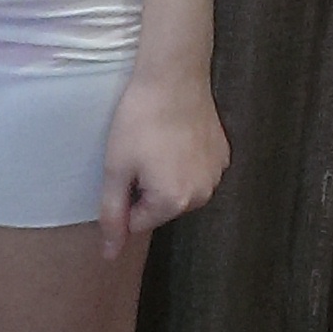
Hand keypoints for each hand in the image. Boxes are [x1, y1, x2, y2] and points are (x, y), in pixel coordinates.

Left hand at [97, 69, 230, 260]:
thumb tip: (109, 255)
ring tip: (157, 142)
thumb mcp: (115, 170)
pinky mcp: (223, 155)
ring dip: (165, 175)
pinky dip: (183, 161)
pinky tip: (175, 136)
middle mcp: (202, 196)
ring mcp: (216, 175)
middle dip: (146, 188)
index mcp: (174, 203)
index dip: (124, 195)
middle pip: (160, 208)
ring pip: (179, 190)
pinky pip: (196, 171)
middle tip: (139, 152)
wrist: (173, 76)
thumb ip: (112, 216)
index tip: (125, 165)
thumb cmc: (139, 121)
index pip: (137, 222)